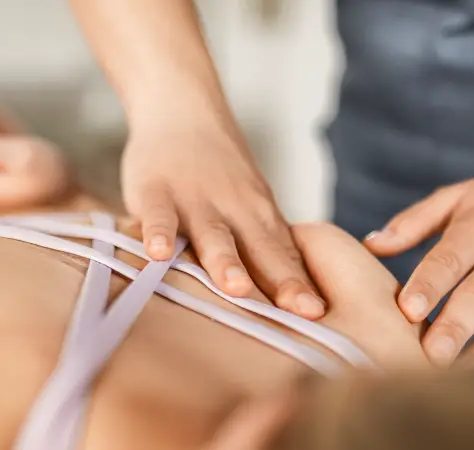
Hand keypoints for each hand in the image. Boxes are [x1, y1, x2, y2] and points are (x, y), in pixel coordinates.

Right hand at [120, 117, 325, 318]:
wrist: (182, 109)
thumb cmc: (220, 173)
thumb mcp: (251, 207)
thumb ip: (265, 250)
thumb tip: (292, 307)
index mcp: (261, 219)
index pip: (285, 258)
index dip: (301, 287)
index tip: (318, 316)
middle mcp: (235, 210)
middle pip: (261, 251)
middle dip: (281, 282)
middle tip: (300, 313)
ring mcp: (195, 200)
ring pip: (213, 235)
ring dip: (225, 262)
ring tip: (235, 289)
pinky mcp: (155, 190)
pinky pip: (157, 215)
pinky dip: (156, 233)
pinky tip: (157, 256)